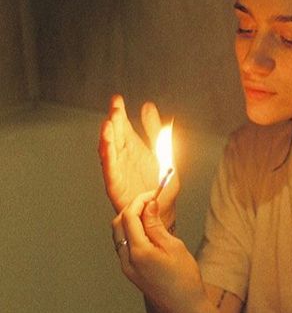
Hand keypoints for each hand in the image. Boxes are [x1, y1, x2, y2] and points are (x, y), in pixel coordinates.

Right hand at [99, 94, 179, 219]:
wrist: (160, 213)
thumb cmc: (160, 186)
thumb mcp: (163, 153)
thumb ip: (155, 132)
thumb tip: (147, 107)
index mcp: (134, 148)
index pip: (124, 126)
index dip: (120, 113)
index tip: (117, 99)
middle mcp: (123, 157)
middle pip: (115, 135)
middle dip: (114, 120)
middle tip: (115, 107)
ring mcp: (118, 170)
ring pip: (109, 150)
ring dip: (107, 137)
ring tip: (109, 124)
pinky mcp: (116, 184)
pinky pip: (110, 169)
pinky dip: (108, 157)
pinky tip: (107, 145)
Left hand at [113, 195, 204, 312]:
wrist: (184, 308)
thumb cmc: (184, 280)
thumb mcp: (173, 247)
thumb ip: (156, 225)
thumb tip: (148, 206)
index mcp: (138, 252)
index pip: (130, 216)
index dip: (139, 201)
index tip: (152, 194)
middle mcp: (127, 260)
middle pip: (118, 224)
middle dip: (132, 209)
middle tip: (150, 202)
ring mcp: (126, 267)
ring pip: (119, 235)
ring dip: (130, 221)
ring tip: (150, 215)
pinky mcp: (130, 273)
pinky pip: (124, 246)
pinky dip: (131, 234)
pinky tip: (148, 232)